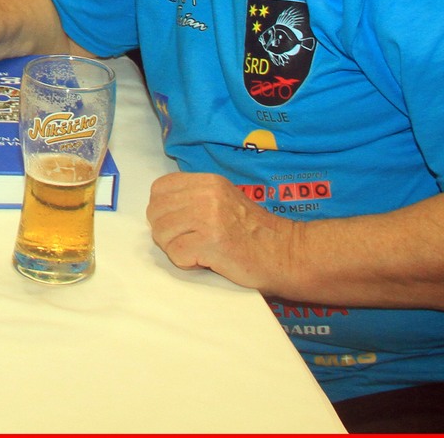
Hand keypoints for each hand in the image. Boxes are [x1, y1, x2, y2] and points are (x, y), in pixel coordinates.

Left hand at [146, 171, 297, 290]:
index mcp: (207, 181)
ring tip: (200, 251)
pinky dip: (186, 262)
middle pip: (156, 212)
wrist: (287, 254)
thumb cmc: (254, 234)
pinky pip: (176, 253)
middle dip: (167, 232)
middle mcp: (206, 193)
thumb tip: (159, 209)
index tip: (180, 224)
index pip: (159, 189)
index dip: (163, 211)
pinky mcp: (210, 241)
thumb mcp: (223, 200)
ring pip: (162, 233)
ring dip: (176, 248)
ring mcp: (208, 216)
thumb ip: (193, 198)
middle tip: (190, 242)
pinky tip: (207, 261)